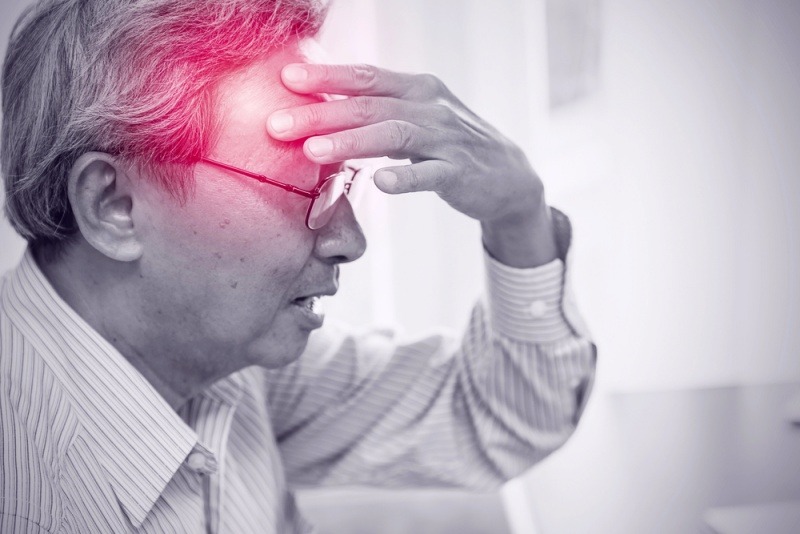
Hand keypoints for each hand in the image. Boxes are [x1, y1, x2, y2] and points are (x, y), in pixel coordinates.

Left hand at [267, 63, 545, 224]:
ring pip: (394, 135)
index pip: (365, 77)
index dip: (326, 76)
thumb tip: (322, 105)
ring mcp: (447, 140)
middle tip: (278, 124)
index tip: (286, 79)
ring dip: (352, 142)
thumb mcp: (417, 118)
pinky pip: (430, 174)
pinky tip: (380, 182)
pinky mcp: (460, 173)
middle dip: (321, 113)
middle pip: (369, 106)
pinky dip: (405, 178)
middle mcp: (431, 108)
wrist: (508, 176)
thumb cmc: (450, 145)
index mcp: (417, 90)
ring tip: (313, 150)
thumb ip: (379, 110)